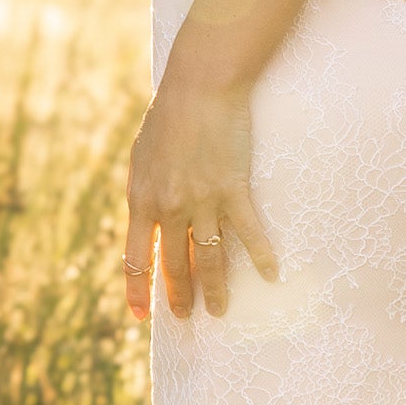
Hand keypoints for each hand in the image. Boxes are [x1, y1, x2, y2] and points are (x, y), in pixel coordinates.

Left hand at [123, 65, 278, 323]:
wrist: (199, 86)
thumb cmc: (168, 115)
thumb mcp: (141, 155)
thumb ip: (144, 191)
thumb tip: (145, 218)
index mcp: (142, 199)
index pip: (135, 257)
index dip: (137, 289)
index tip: (140, 315)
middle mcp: (170, 207)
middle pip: (175, 264)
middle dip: (180, 296)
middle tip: (186, 318)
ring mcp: (203, 201)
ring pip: (211, 258)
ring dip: (216, 289)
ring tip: (219, 311)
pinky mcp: (234, 189)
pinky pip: (249, 233)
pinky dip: (260, 256)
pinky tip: (270, 275)